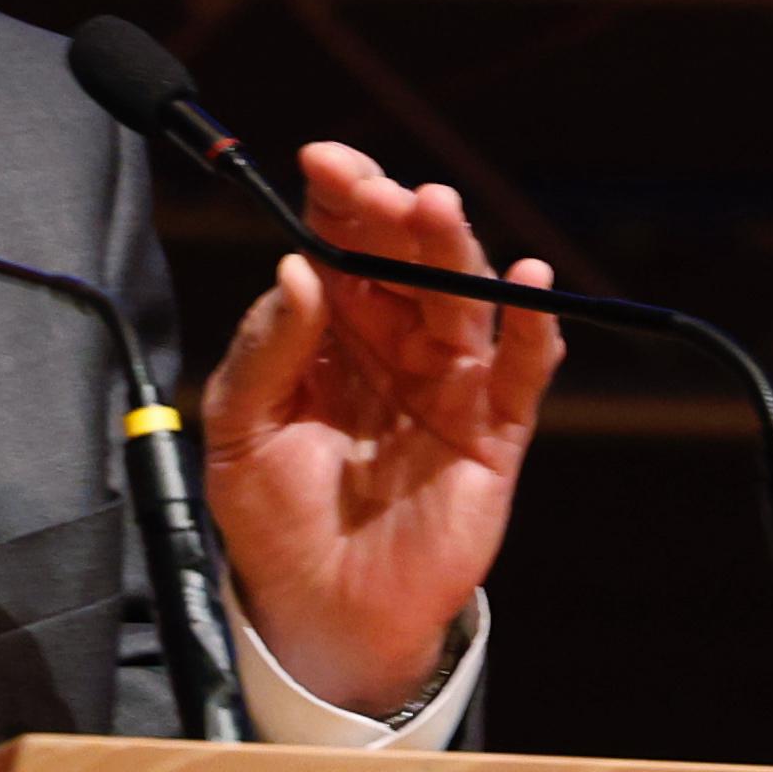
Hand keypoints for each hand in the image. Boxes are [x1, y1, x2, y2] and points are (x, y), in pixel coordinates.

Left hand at [195, 143, 562, 715]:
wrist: (318, 610)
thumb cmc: (275, 515)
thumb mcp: (240, 428)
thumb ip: (265, 351)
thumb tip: (292, 272)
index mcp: (332, 329)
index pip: (343, 243)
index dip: (340, 198)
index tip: (324, 161)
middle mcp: (396, 342)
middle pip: (407, 257)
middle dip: (394, 214)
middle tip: (378, 190)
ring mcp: (450, 384)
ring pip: (462, 298)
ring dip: (454, 248)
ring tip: (435, 208)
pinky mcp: (493, 434)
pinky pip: (522, 371)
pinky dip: (532, 327)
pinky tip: (525, 283)